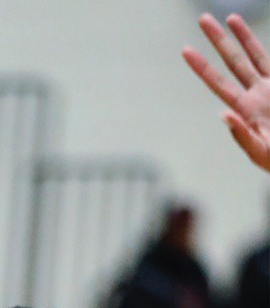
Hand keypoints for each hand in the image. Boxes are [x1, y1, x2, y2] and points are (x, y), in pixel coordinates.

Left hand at [184, 13, 269, 171]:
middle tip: (202, 19)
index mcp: (244, 110)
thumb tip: (223, 114)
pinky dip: (260, 47)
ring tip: (228, 16)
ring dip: (241, 37)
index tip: (185, 49)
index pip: (217, 83)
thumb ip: (242, 135)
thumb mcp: (260, 152)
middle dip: (218, 40)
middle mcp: (254, 95)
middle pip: (232, 61)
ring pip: (253, 55)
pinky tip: (248, 32)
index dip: (202, 66)